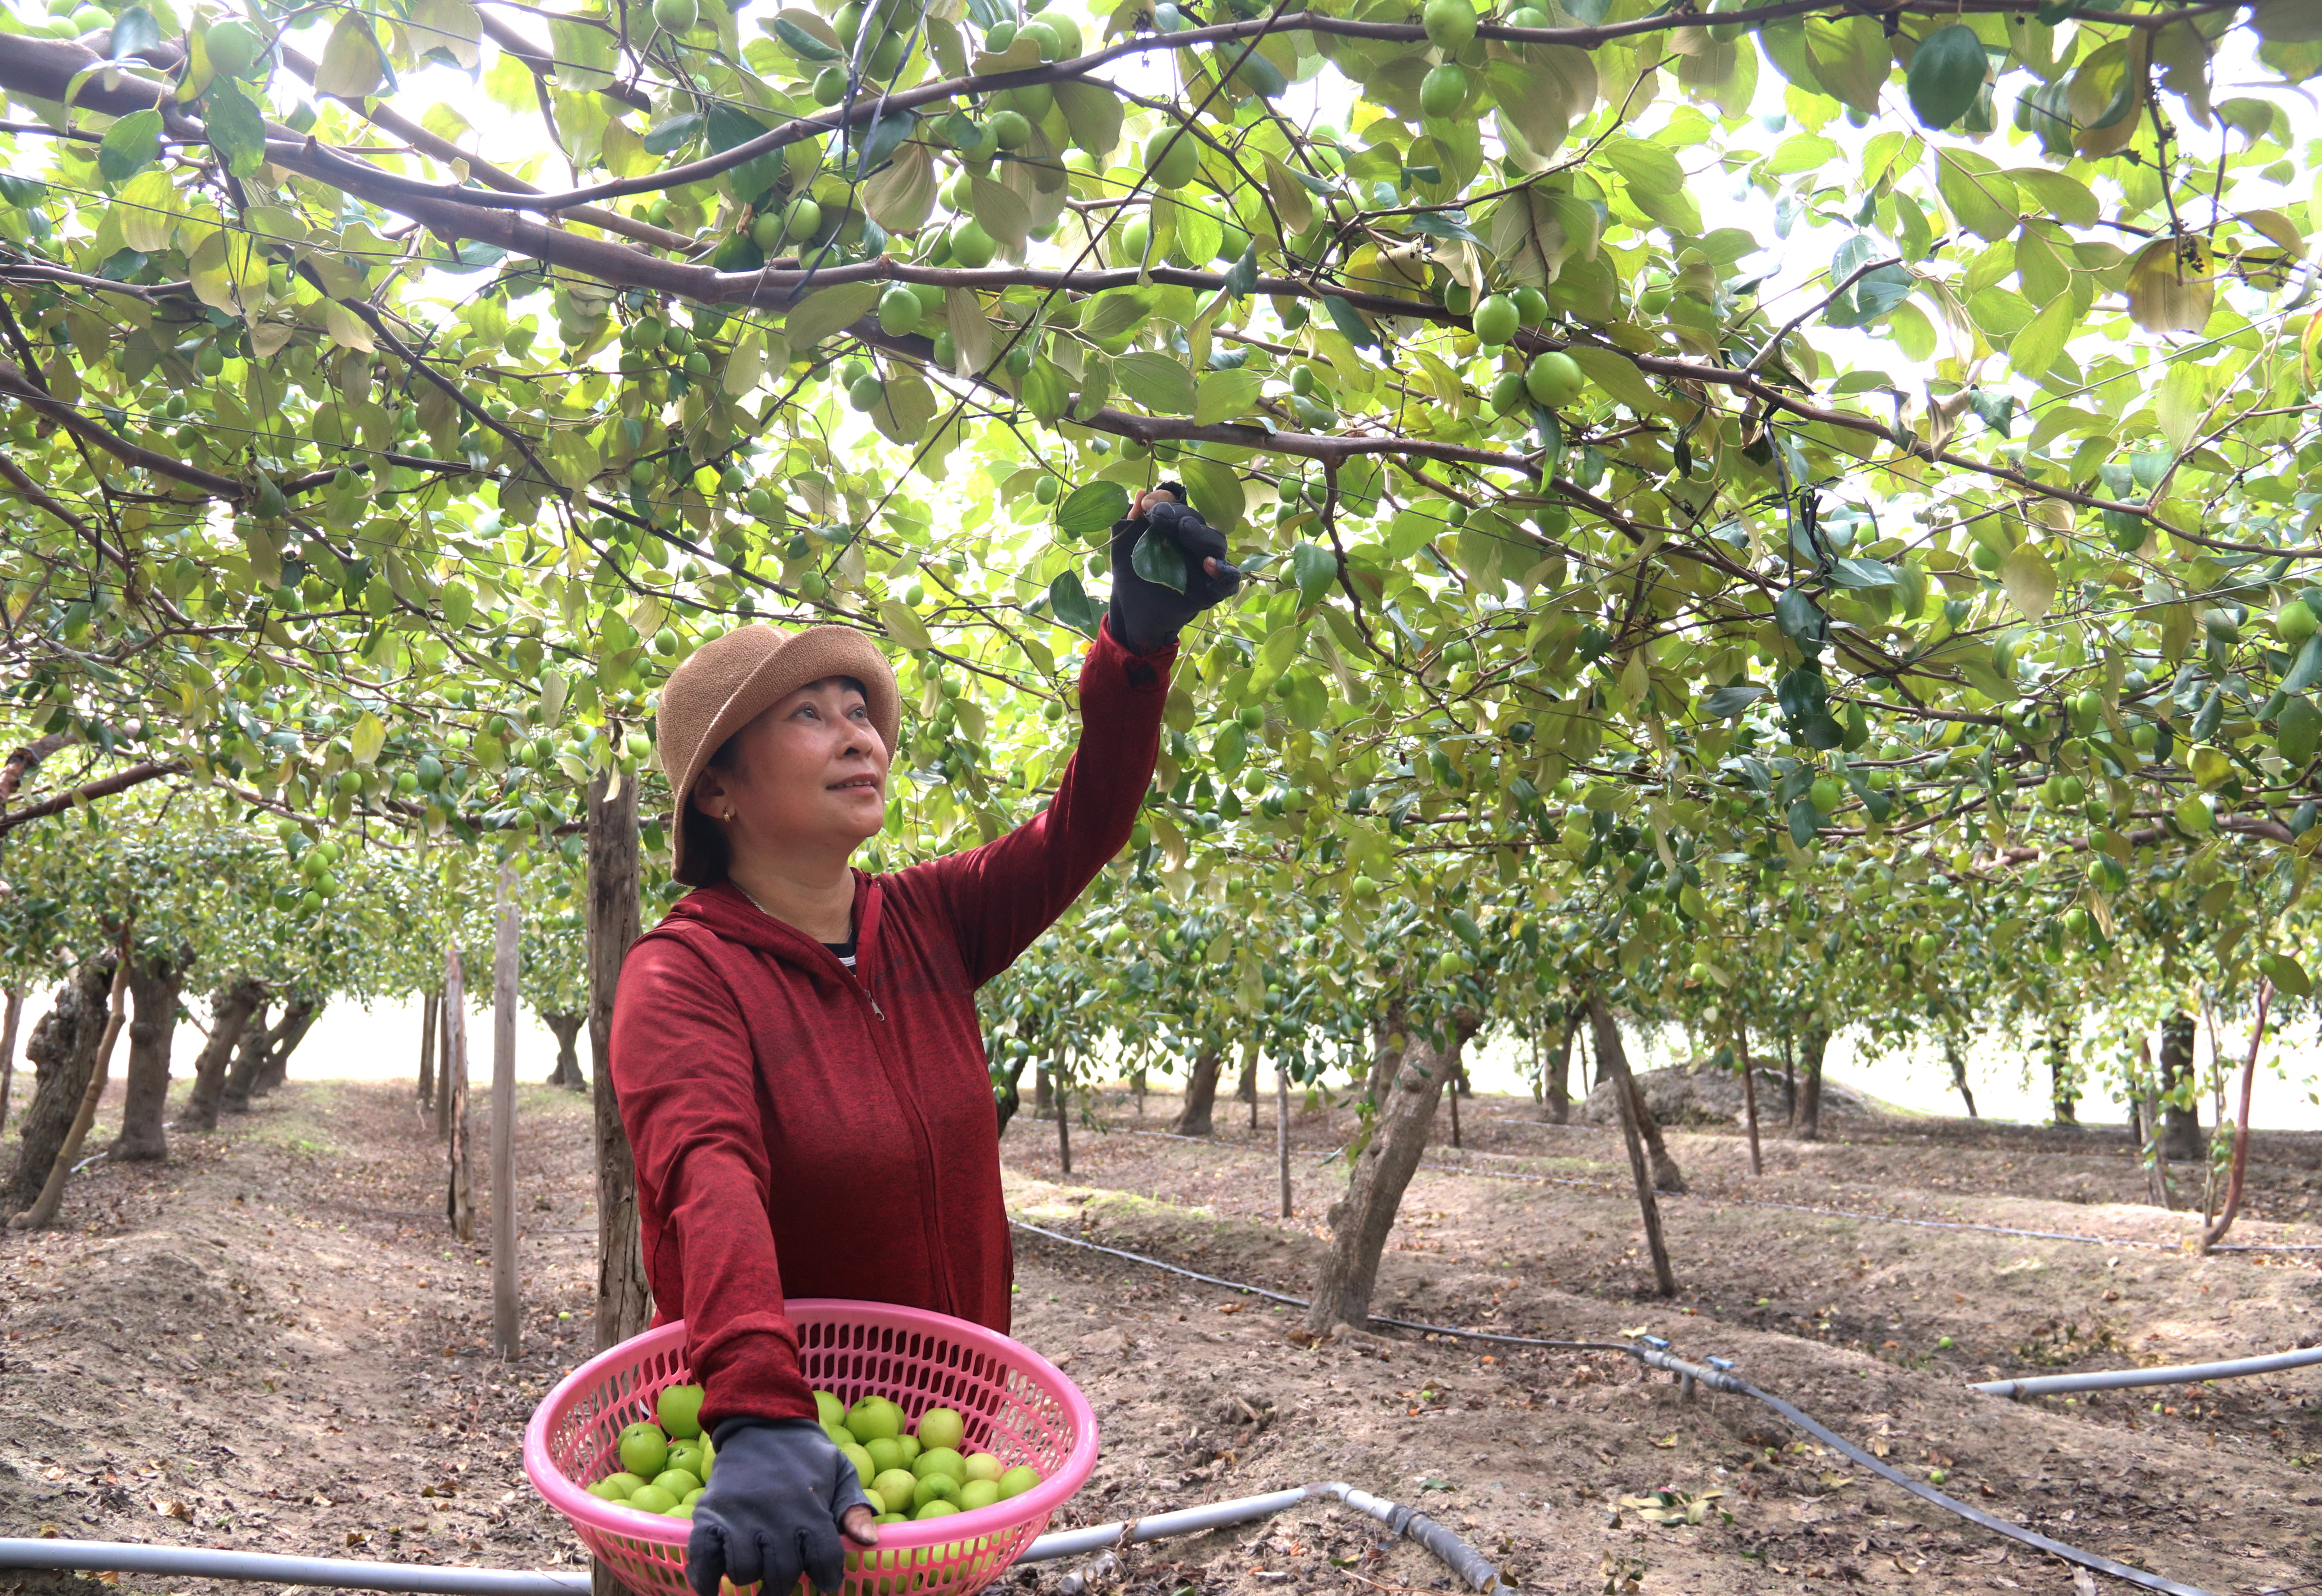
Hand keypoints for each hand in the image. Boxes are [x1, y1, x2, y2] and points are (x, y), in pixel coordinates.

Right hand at [686, 1419, 877, 1595]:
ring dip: (750, 1577)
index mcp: (809, 1507)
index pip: (824, 1559)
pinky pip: (702, 1558)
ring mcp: (739, 1515)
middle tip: (783, 1580)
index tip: (825, 1583)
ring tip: (756, 1569)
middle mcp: (774, 1516)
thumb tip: (870, 1542)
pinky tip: (712, 1587)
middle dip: (784, 1584)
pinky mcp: (709, 1513)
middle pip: (781, 1574)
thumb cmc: (806, 1454)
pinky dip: (704, 1579)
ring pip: (744, 1571)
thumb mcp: (840, 1471)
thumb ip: (854, 1507)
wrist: (761, 1421)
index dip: (827, 1577)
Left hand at [1108, 482, 1241, 652]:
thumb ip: (1128, 520)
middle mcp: (1193, 542)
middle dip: (1180, 515)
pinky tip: (1210, 566)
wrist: (1129, 608)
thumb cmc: (1130, 571)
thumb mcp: (1122, 544)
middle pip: (1198, 521)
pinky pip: (1227, 581)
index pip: (1178, 505)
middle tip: (1159, 516)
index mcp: (1174, 526)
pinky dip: (1224, 573)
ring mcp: (1204, 565)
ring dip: (1202, 536)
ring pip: (1216, 544)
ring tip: (1185, 531)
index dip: (1166, 500)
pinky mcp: (1209, 591)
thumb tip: (1139, 495)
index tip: (1146, 503)